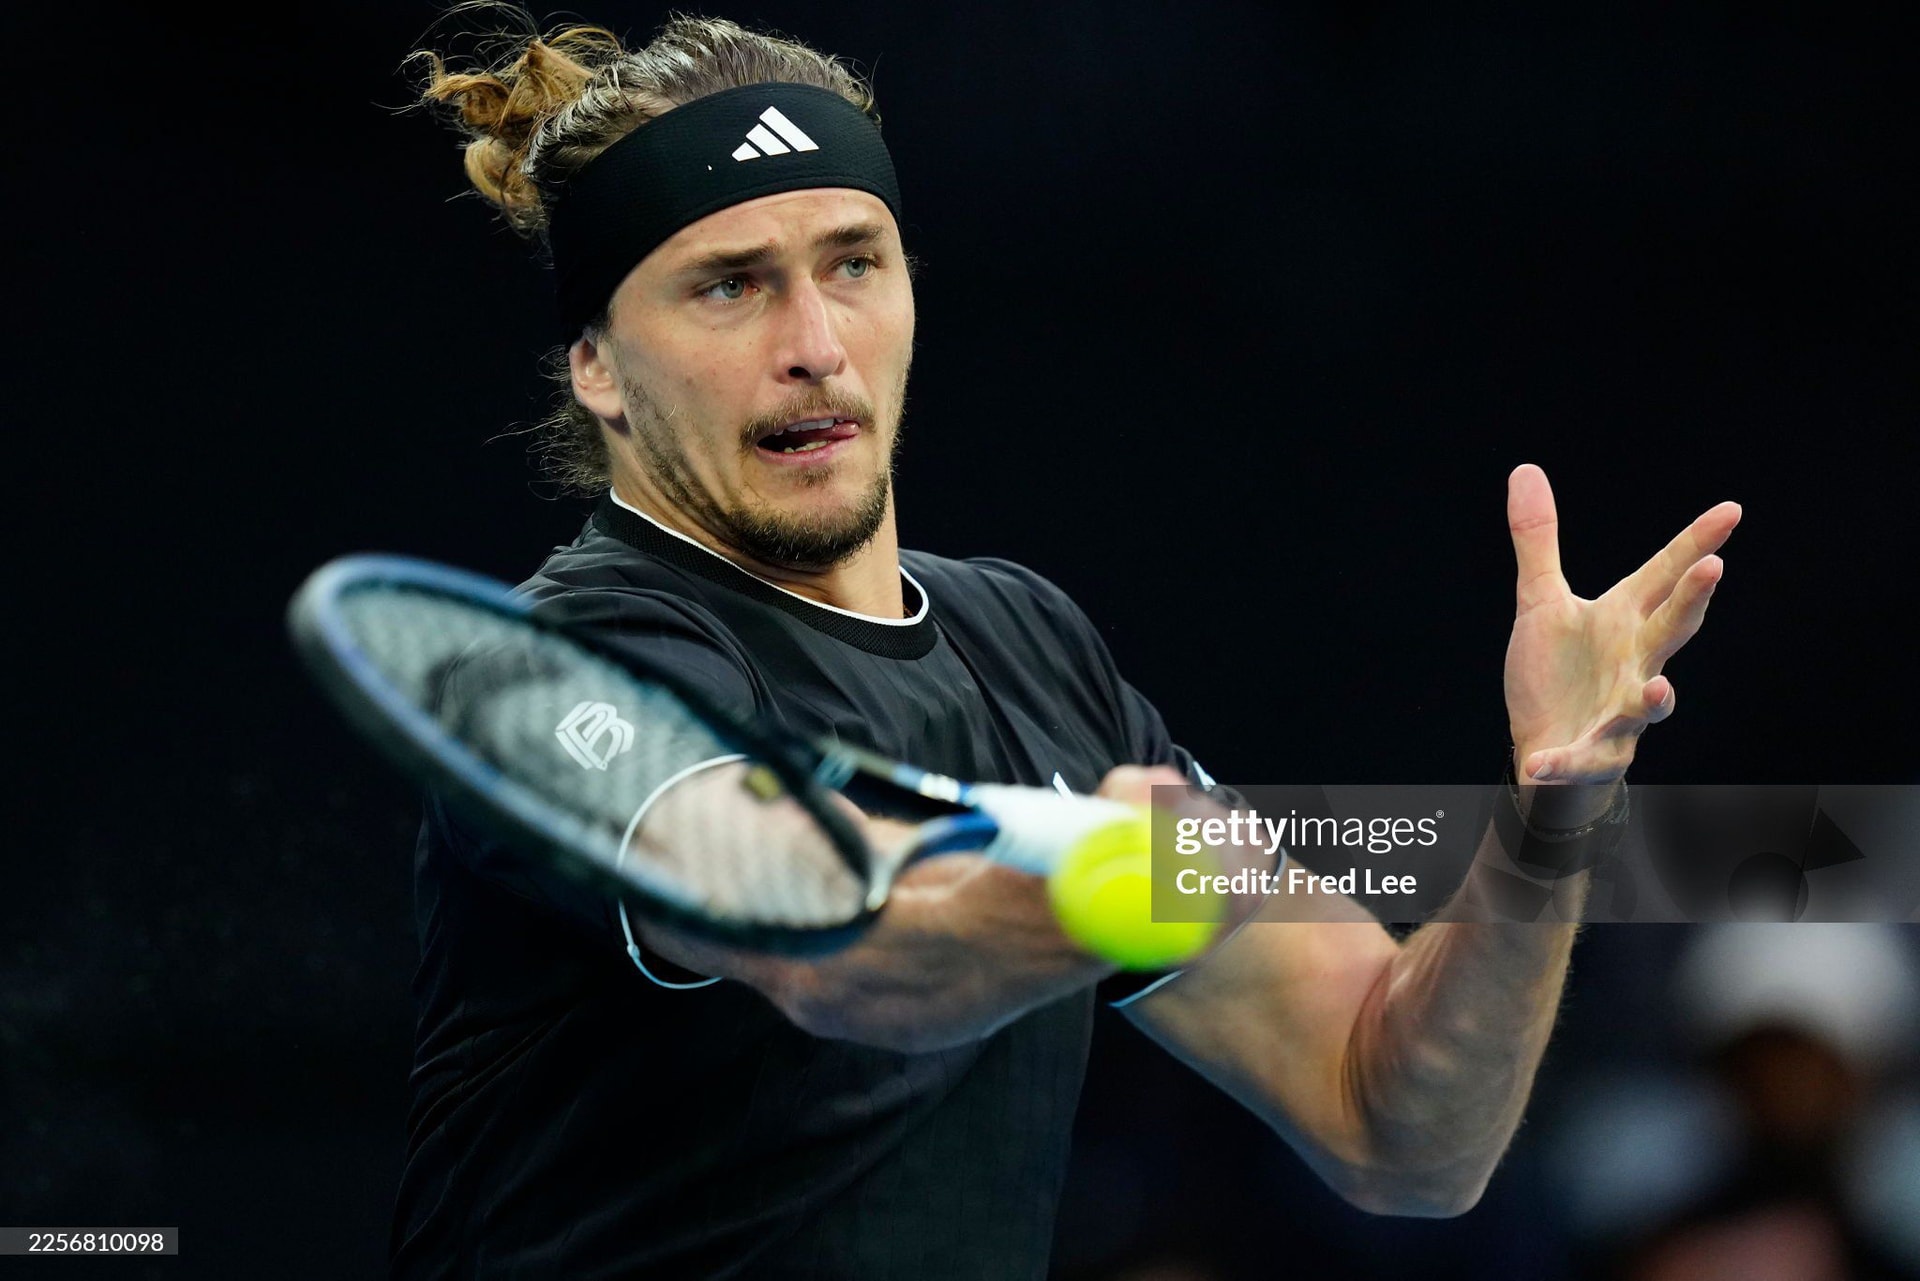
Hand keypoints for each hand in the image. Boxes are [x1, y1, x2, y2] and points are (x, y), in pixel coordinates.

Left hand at [1503, 464, 1739, 786]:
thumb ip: (1537, 541)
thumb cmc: (1556, 673)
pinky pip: (1582, 759)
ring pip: (1651, 703)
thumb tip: (1525, 469)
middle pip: (1673, 629)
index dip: (1696, 543)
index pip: (1664, 575)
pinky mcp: (1595, 754)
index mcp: (1623, 620)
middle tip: (1714, 569)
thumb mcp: (1541, 602)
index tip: (1731, 510)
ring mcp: (1622, 711)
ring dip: (1656, 698)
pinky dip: (1562, 762)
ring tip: (1656, 690)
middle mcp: (1635, 662)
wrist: (1545, 745)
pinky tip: (1536, 764)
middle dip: (1692, 602)